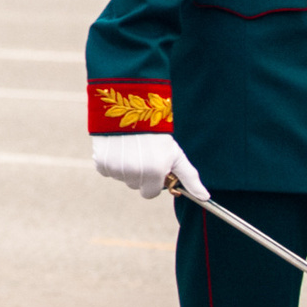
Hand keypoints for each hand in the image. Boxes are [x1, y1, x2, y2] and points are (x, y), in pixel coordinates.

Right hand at [91, 132, 206, 200]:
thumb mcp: (176, 154)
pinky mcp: (101, 162)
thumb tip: (205, 198)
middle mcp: (134, 174)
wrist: (130, 108)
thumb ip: (189, 178)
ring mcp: (116, 169)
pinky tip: (117, 147)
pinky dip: (111, 161)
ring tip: (130, 147)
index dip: (153, 180)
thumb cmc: (156, 133)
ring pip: (121, 178)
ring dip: (125, 167)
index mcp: (154, 173)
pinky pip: (106, 170)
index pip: (150, 193)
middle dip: (139, 174)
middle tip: (142, 153)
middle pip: (135, 185)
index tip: (154, 165)